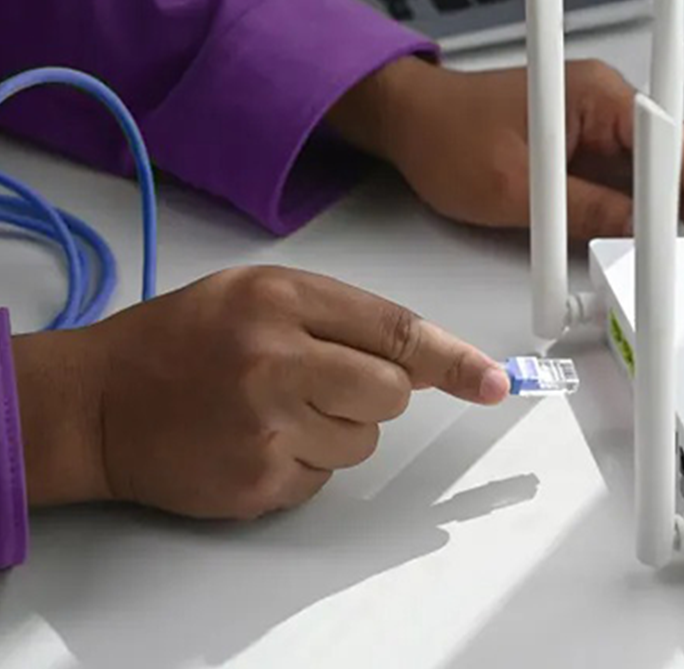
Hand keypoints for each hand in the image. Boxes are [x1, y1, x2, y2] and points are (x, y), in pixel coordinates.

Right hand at [12, 267, 508, 516]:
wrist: (98, 402)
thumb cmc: (180, 339)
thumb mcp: (257, 293)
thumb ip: (337, 315)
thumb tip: (414, 356)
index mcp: (281, 300)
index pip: (394, 330)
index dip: (453, 358)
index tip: (493, 381)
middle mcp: (277, 360)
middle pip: (391, 392)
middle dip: (377, 391)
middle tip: (325, 380)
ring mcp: (267, 428)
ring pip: (363, 440)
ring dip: (336, 428)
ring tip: (276, 408)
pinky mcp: (257, 482)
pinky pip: (323, 477)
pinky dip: (305, 461)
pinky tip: (257, 438)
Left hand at [329, 57, 683, 238]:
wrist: (409, 123)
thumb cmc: (447, 138)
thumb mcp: (518, 189)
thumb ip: (585, 211)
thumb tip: (642, 235)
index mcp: (595, 95)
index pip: (670, 145)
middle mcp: (604, 103)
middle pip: (677, 153)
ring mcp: (594, 124)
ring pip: (659, 169)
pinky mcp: (581, 147)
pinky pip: (629, 177)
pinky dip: (657, 205)